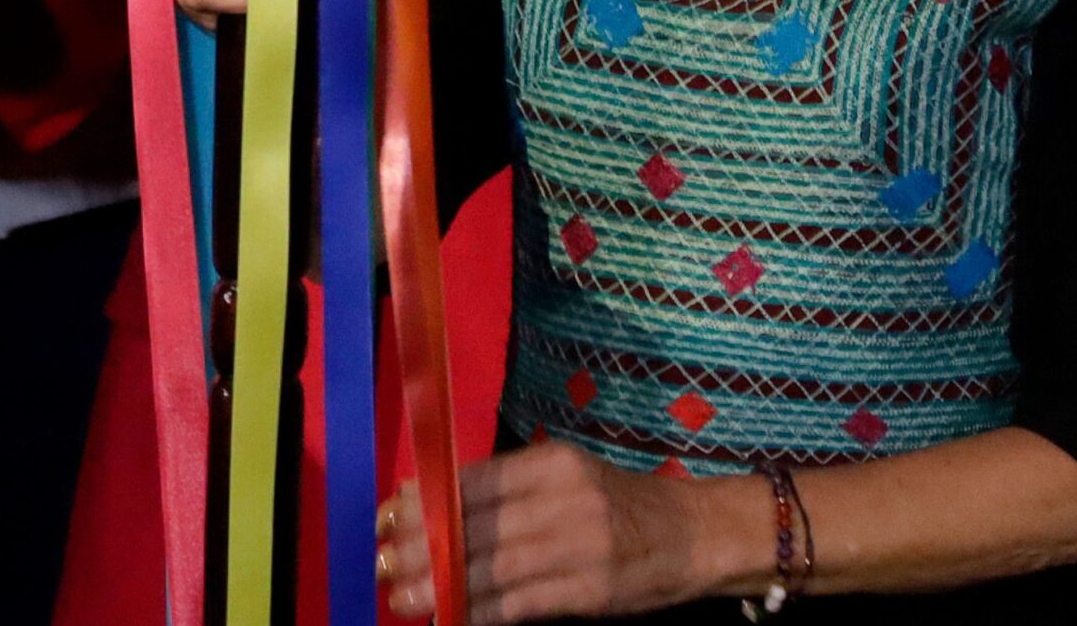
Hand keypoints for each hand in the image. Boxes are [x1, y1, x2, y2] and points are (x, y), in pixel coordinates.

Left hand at [378, 444, 748, 621]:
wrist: (694, 535)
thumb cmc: (616, 503)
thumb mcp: (565, 477)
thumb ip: (506, 488)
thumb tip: (429, 500)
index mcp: (553, 465)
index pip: (475, 480)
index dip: (425, 502)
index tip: (387, 516)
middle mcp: (565, 501)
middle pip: (477, 526)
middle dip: (422, 547)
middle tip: (382, 562)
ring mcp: (581, 549)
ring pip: (494, 569)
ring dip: (441, 586)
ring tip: (403, 596)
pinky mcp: (592, 592)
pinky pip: (523, 604)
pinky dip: (482, 612)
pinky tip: (451, 616)